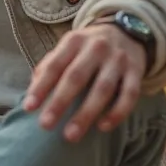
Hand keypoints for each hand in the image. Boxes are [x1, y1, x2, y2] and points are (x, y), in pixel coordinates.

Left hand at [23, 24, 146, 141]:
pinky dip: (117, 112)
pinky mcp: (136, 71)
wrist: (127, 31)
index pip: (55, 65)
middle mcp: (96, 48)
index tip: (28, 108)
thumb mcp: (68, 48)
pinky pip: (129, 95)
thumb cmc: (88, 48)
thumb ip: (50, 66)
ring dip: (86, 114)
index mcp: (74, 41)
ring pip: (102, 88)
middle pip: (76, 76)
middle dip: (60, 102)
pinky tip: (103, 127)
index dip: (41, 87)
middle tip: (45, 125)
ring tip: (71, 135)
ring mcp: (118, 59)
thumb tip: (33, 92)